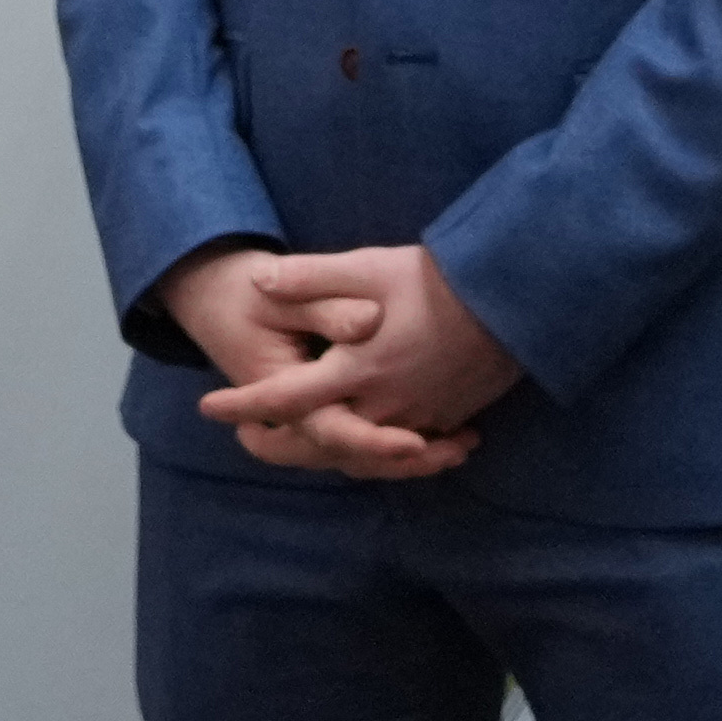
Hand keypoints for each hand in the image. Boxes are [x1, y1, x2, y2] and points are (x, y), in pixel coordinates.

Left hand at [171, 239, 520, 480]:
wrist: (512, 301)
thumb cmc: (435, 279)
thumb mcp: (365, 267)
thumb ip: (308, 278)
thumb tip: (259, 282)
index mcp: (353, 370)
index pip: (283, 397)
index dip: (243, 404)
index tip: (209, 408)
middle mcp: (381, 406)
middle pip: (318, 442)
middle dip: (280, 445)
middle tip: (250, 439)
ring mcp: (416, 418)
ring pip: (362, 453)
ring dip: (330, 452)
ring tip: (305, 440)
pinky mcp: (445, 419)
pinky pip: (404, 450)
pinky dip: (381, 452)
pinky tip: (371, 441)